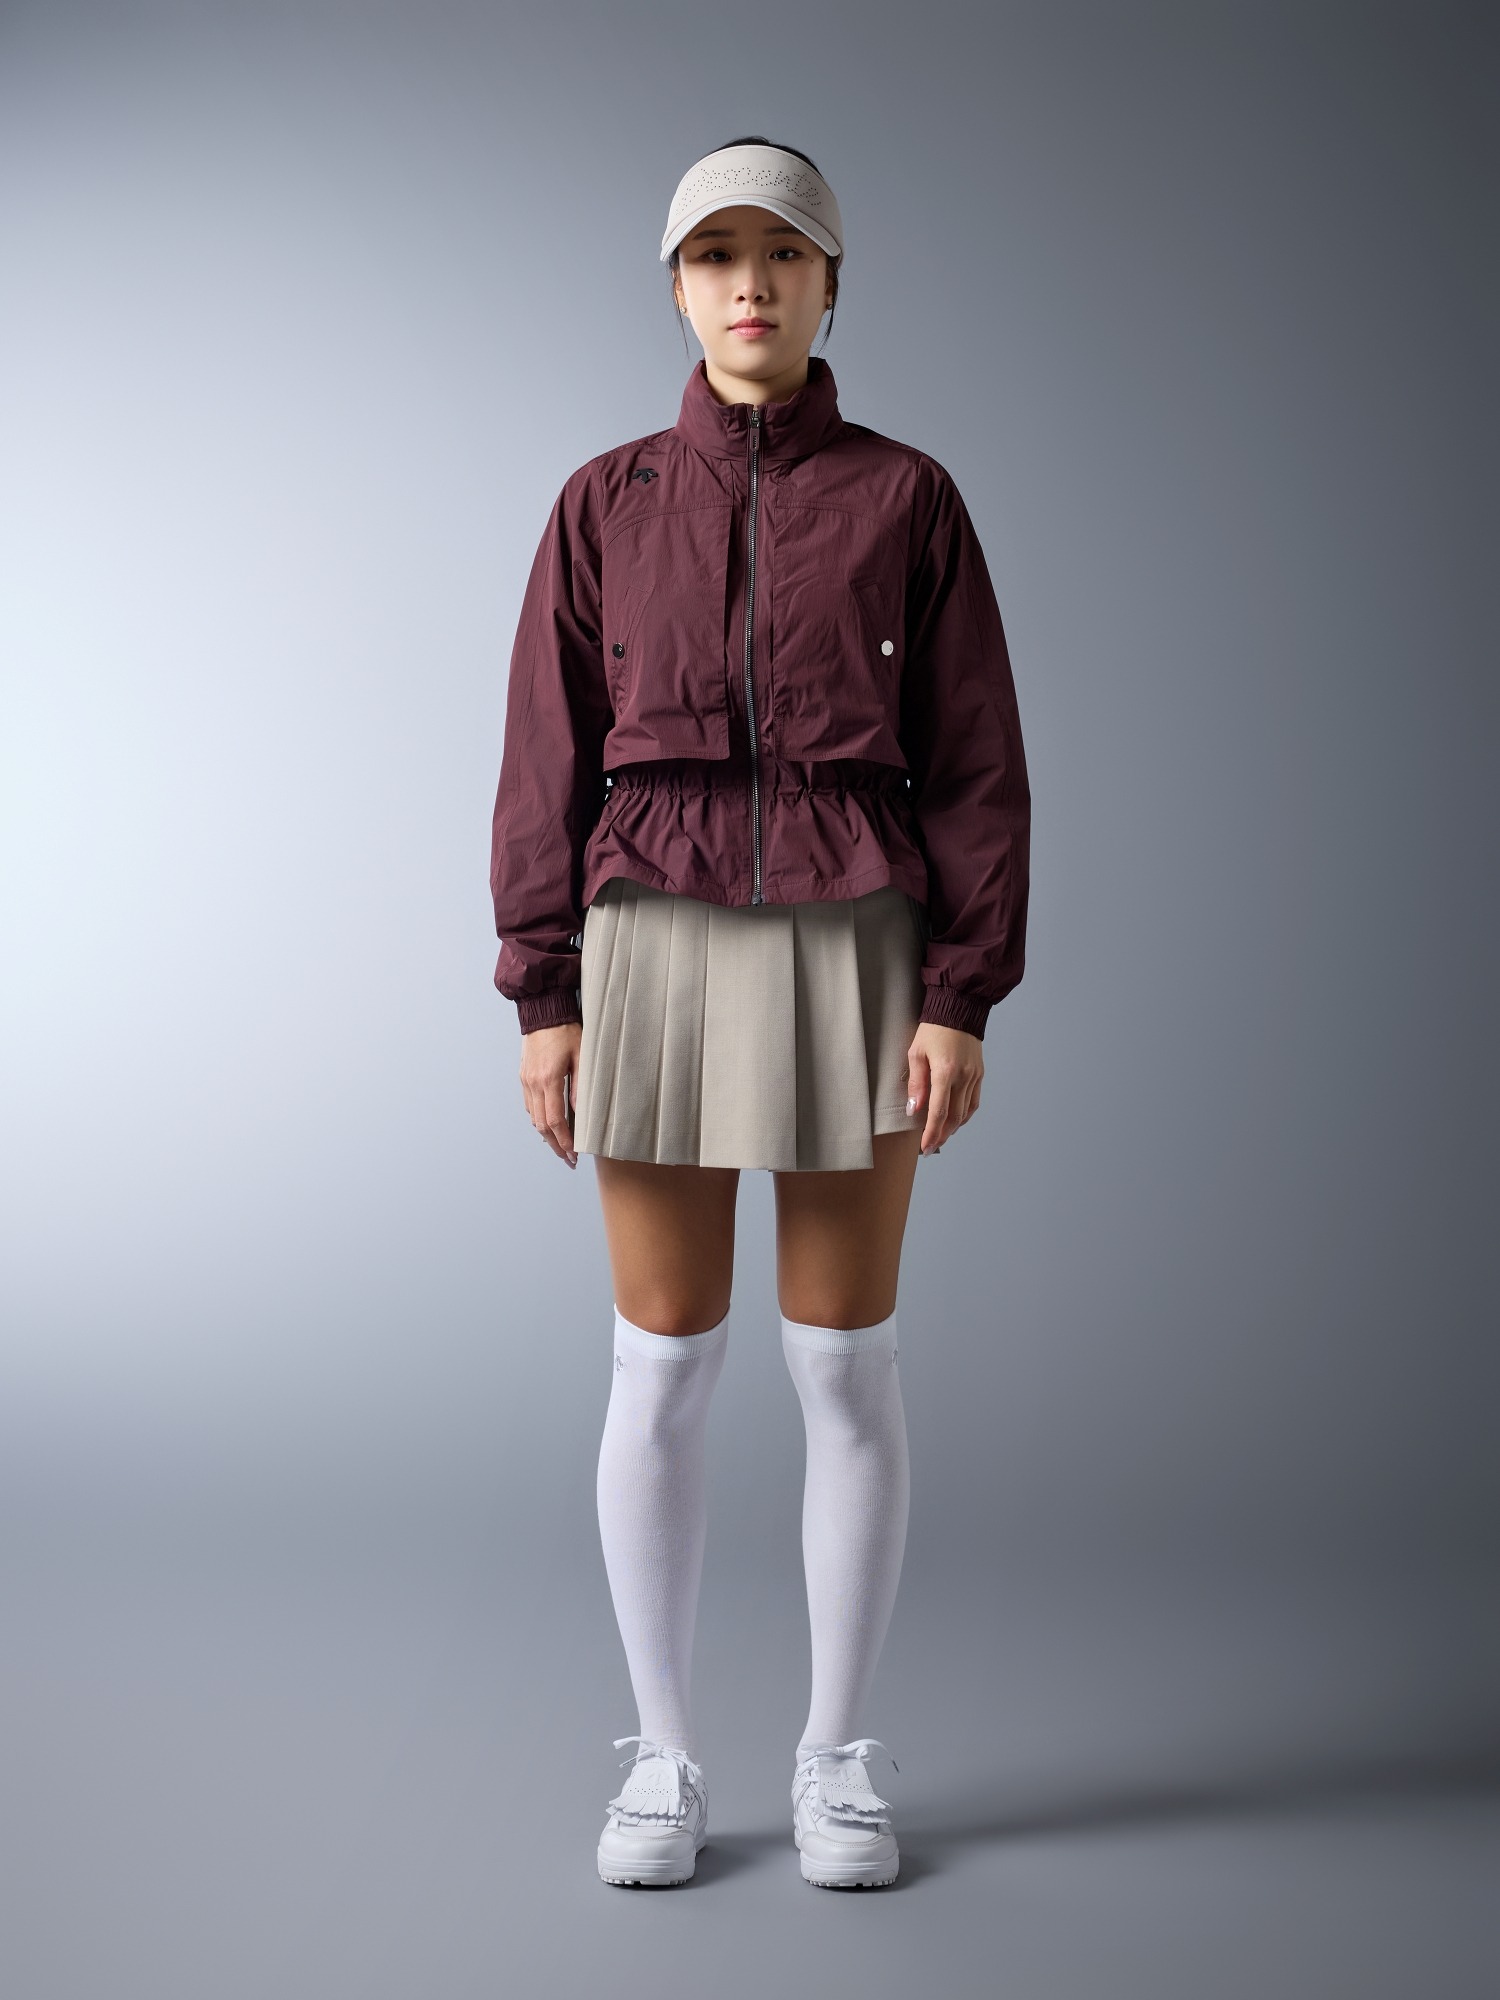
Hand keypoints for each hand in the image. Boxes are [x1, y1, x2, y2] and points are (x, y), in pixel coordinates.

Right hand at [520, 1021, 581, 1167]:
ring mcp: (526, 1080)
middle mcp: (533, 1083)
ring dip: (546, 1135)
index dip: (565, 1140)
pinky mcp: (524, 1077)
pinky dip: (538, 1119)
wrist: (543, 1011)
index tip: (574, 1154)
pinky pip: (529, 1105)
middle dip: (555, 1145)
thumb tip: (581, 1113)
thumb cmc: (567, 1030)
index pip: (555, 1120)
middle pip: (541, 1125)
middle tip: (569, 1159)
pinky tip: (549, 1125)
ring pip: (533, 1117)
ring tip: (561, 1146)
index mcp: (549, 1079)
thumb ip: (580, 1085)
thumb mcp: (582, 1056)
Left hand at [905, 1022, 982, 1155]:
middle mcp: (963, 1076)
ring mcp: (974, 1076)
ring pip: (965, 1112)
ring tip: (940, 1136)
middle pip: (954, 1117)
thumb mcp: (916, 1053)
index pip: (939, 1112)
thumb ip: (916, 1084)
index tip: (924, 1146)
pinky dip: (964, 1115)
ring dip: (953, 1128)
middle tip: (930, 1147)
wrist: (958, 1009)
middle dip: (941, 1135)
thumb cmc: (933, 1029)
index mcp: (945, 1071)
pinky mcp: (979, 1074)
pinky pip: (973, 1102)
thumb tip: (915, 1109)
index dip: (931, 1133)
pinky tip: (954, 1120)